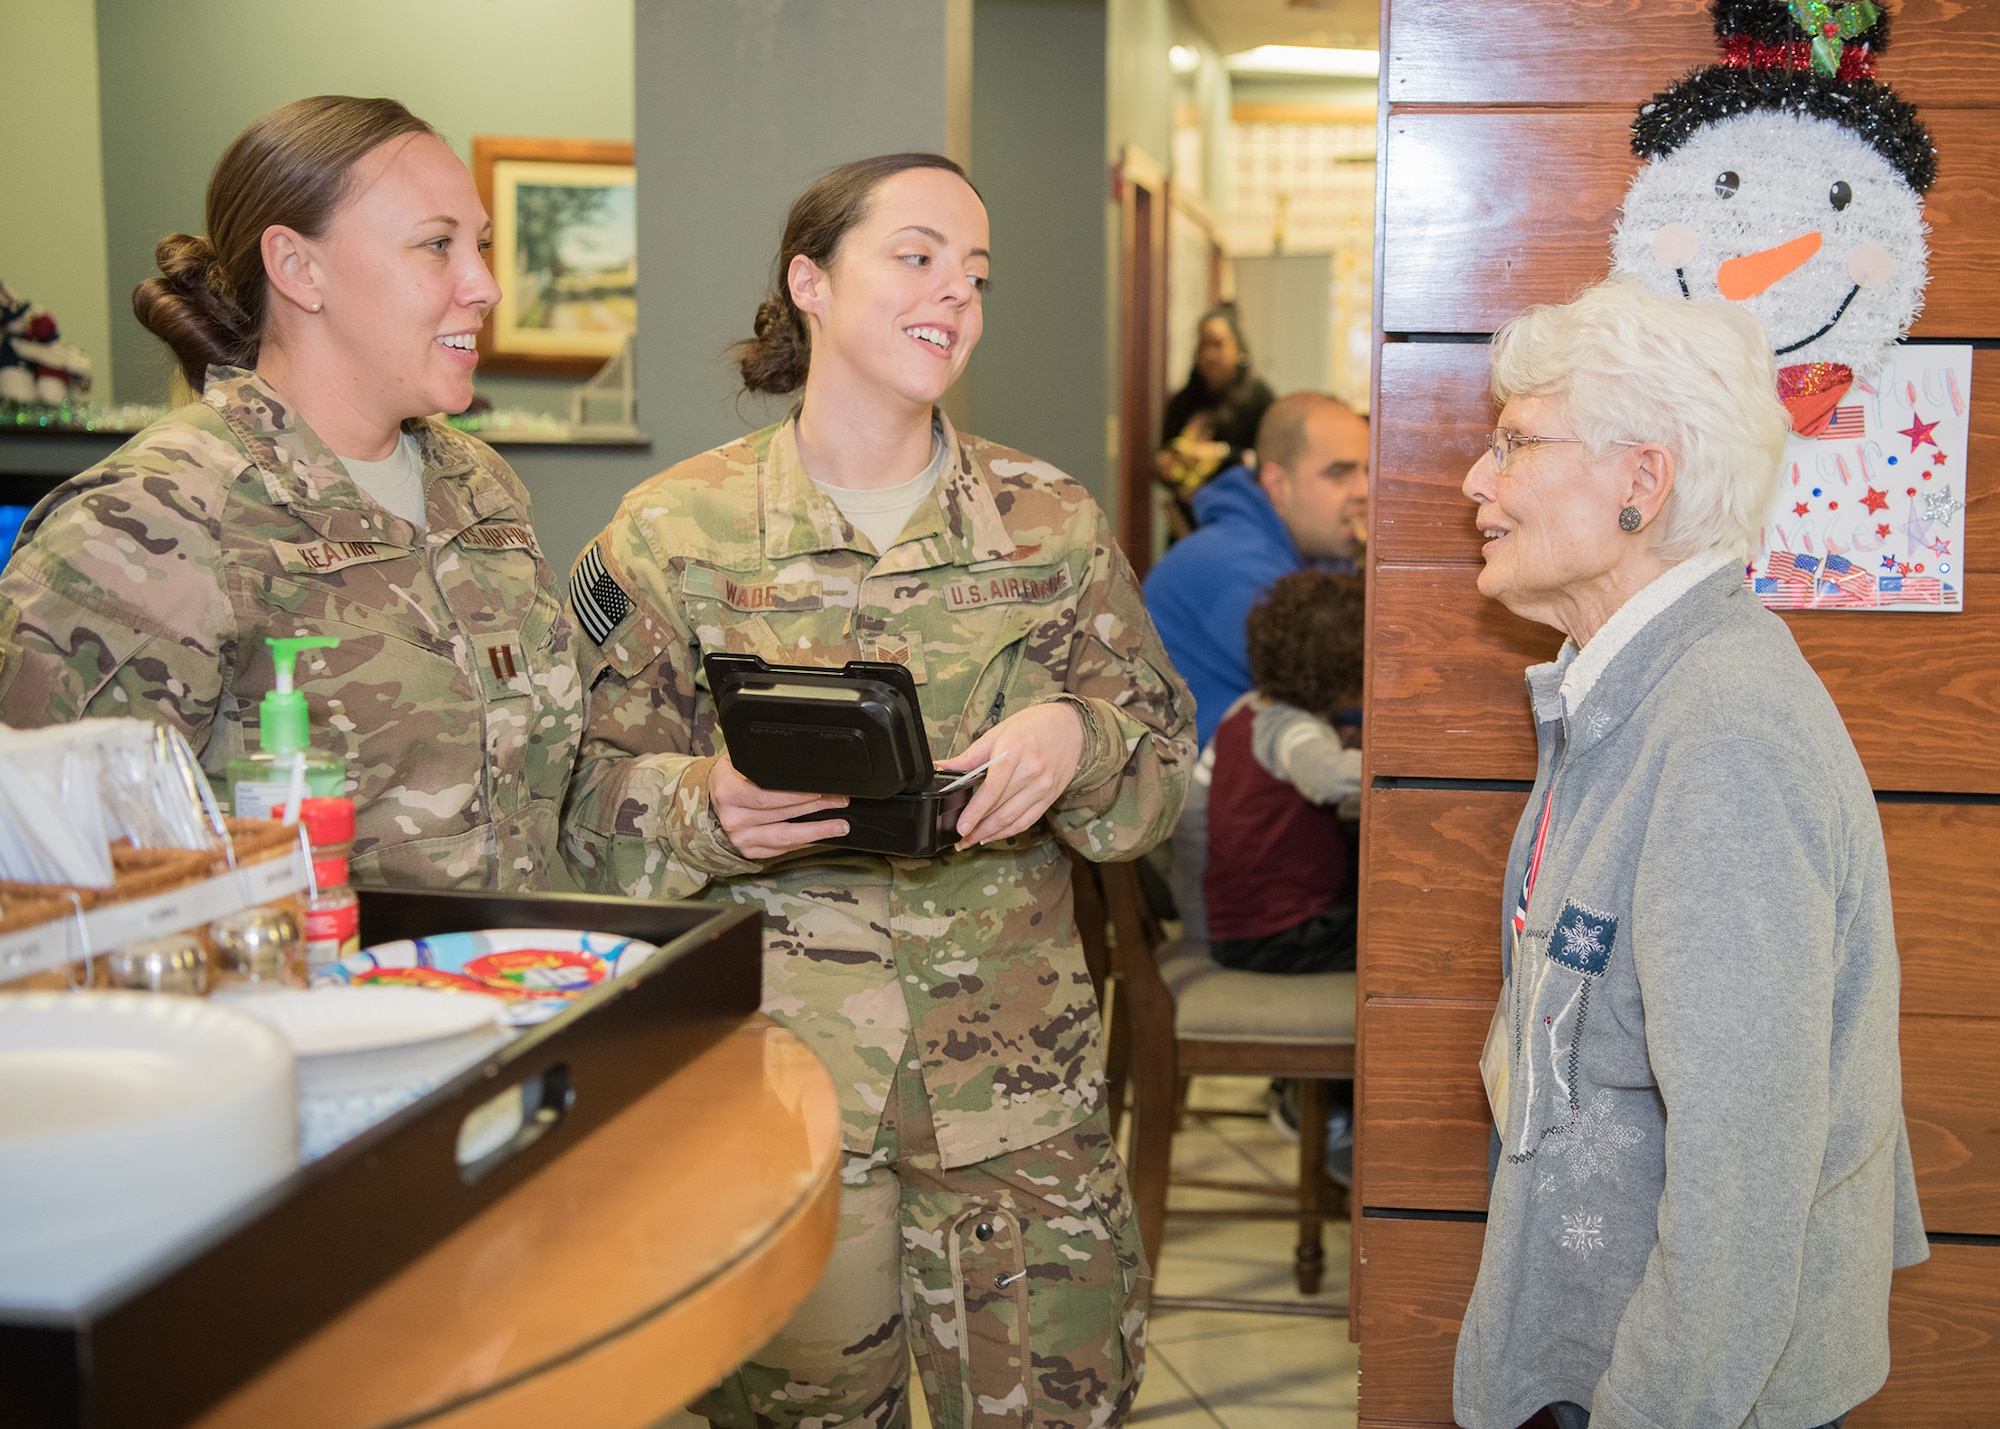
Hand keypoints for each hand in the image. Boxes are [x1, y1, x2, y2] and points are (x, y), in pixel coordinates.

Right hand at [707, 751, 847, 859]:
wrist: (708, 803)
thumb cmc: (728, 779)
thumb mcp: (736, 762)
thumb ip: (760, 760)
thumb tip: (795, 753)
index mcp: (728, 792)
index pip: (767, 795)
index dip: (797, 795)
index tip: (821, 790)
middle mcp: (733, 818)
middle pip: (782, 814)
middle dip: (816, 807)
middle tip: (840, 801)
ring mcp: (741, 838)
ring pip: (785, 837)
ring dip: (816, 831)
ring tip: (840, 825)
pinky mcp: (750, 852)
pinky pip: (782, 849)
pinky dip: (804, 843)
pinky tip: (821, 836)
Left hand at [942, 701, 1086, 846]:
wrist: (1072, 727)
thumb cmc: (1033, 725)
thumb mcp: (998, 732)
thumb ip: (970, 756)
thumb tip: (944, 768)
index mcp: (1014, 752)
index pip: (991, 789)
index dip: (975, 812)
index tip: (961, 827)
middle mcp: (1031, 772)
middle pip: (1000, 809)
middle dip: (978, 828)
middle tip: (961, 837)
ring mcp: (1043, 787)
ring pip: (1013, 820)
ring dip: (991, 834)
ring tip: (973, 840)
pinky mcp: (1050, 797)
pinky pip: (1027, 821)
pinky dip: (1009, 831)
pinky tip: (994, 835)